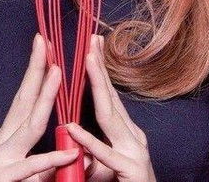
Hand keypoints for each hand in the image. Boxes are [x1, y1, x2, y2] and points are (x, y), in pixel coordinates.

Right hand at [0, 32, 88, 180]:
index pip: (23, 100)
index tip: (45, 48)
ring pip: (27, 126)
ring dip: (44, 98)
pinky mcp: (4, 181)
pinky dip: (49, 161)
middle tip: (45, 44)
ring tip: (58, 75)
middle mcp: (1, 145)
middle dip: (35, 71)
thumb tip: (69, 149)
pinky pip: (31, 169)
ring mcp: (0, 162)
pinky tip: (68, 152)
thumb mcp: (26, 176)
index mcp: (7, 140)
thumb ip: (44, 163)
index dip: (35, 73)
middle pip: (22, 102)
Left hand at [64, 34, 156, 181]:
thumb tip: (75, 132)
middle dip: (100, 67)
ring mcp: (134, 151)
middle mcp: (133, 137)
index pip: (110, 96)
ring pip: (110, 116)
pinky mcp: (131, 170)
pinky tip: (74, 128)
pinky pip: (105, 154)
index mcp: (127, 133)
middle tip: (91, 40)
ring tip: (87, 62)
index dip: (100, 71)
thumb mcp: (110, 164)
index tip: (92, 46)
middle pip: (111, 97)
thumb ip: (94, 148)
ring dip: (98, 87)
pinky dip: (89, 141)